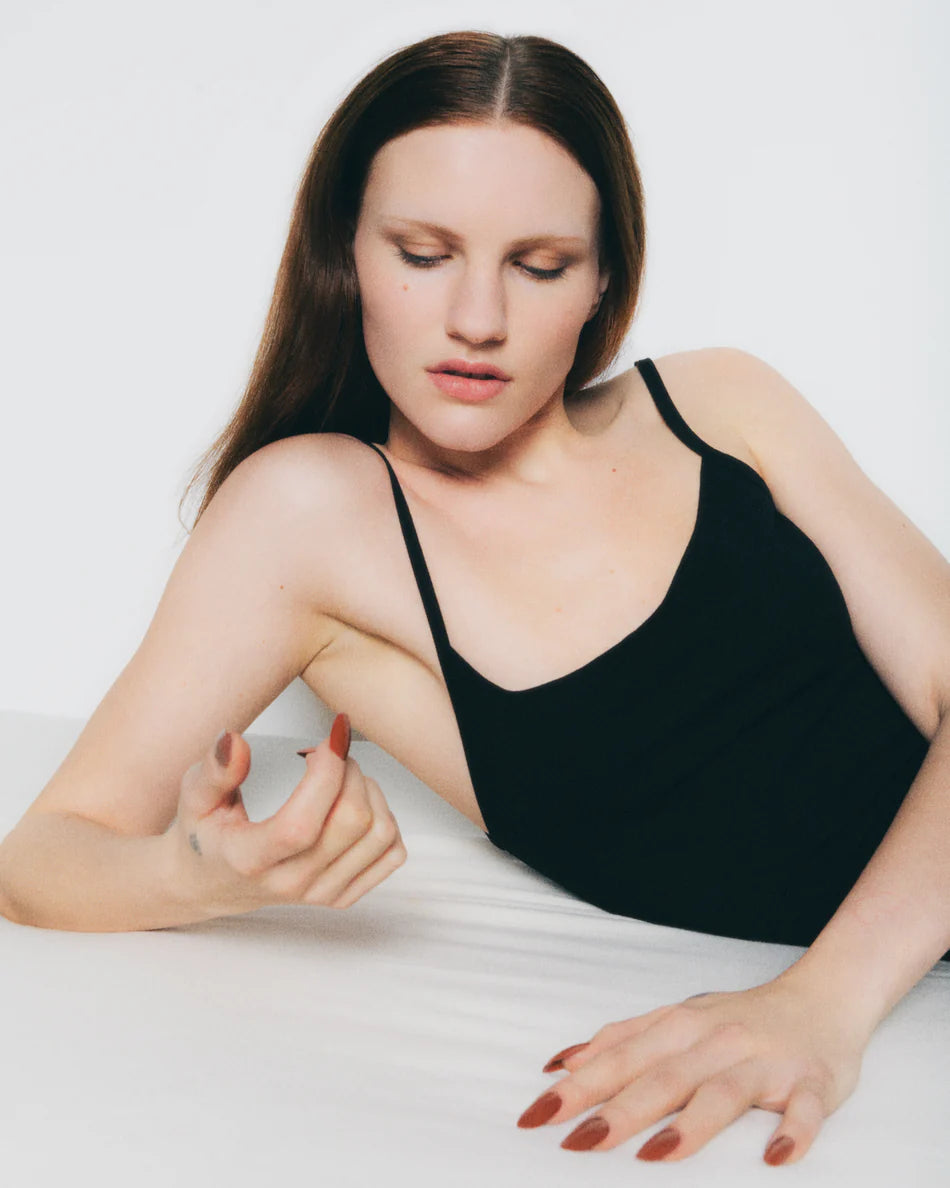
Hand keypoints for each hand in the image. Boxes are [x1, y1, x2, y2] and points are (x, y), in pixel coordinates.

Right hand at [172, 712, 406, 917]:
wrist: (207, 884)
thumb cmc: (202, 834)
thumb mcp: (195, 797)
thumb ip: (216, 770)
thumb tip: (234, 741)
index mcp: (250, 859)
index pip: (303, 822)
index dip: (327, 771)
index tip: (332, 735)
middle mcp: (290, 882)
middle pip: (352, 821)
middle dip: (350, 770)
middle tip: (328, 753)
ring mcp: (319, 893)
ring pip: (379, 834)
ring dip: (370, 790)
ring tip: (341, 776)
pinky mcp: (341, 896)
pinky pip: (391, 854)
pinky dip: (385, 819)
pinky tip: (356, 803)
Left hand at [517, 978, 869, 1164]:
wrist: (824, 998)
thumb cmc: (739, 1018)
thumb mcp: (676, 1020)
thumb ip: (621, 1041)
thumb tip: (560, 1065)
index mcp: (680, 1027)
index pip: (621, 1059)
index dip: (579, 1088)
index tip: (537, 1115)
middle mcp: (717, 1041)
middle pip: (662, 1078)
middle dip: (618, 1111)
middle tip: (577, 1142)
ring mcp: (765, 1064)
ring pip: (723, 1094)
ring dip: (691, 1125)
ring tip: (655, 1156)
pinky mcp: (812, 1084)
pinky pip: (804, 1112)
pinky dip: (792, 1133)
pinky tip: (775, 1158)